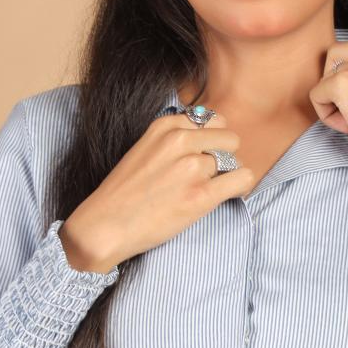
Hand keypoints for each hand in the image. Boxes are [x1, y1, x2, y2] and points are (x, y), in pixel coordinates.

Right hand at [58, 111, 254, 271]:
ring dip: (226, 177)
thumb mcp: (144, 149)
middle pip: (229, 139)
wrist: (105, 225)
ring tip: (205, 192)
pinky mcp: (201, 195)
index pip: (213, 121)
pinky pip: (243, 179)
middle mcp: (181, 141)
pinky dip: (240, 187)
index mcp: (166, 127)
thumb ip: (174, 139)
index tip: (203, 157)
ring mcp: (192, 167)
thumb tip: (210, 135)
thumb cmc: (123, 193)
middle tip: (208, 177)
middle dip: (224, 156)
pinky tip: (226, 196)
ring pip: (234, 162)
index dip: (213, 141)